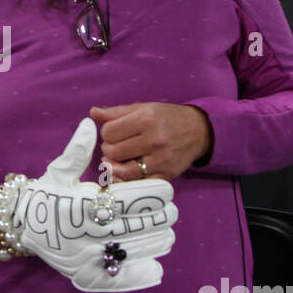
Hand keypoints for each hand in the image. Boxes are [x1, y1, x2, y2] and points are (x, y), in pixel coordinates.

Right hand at [4, 118, 176, 292]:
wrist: (21, 228)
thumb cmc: (45, 196)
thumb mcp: (58, 171)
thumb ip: (77, 150)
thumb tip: (90, 123)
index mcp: (84, 204)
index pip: (130, 199)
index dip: (154, 195)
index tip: (168, 192)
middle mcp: (88, 231)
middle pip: (138, 225)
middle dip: (160, 218)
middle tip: (171, 213)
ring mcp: (88, 255)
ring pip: (134, 250)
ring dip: (156, 242)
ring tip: (167, 234)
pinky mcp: (87, 275)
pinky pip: (121, 277)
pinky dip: (141, 273)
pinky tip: (155, 267)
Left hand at [91, 102, 212, 181]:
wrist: (199, 131)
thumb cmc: (167, 118)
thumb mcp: (144, 108)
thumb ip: (117, 112)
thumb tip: (92, 112)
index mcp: (146, 119)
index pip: (109, 132)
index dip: (107, 134)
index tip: (114, 134)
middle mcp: (154, 139)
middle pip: (113, 152)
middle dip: (109, 150)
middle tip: (117, 147)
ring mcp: (161, 159)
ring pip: (123, 171)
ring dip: (115, 167)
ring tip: (118, 161)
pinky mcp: (166, 175)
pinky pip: (138, 183)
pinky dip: (127, 180)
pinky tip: (126, 173)